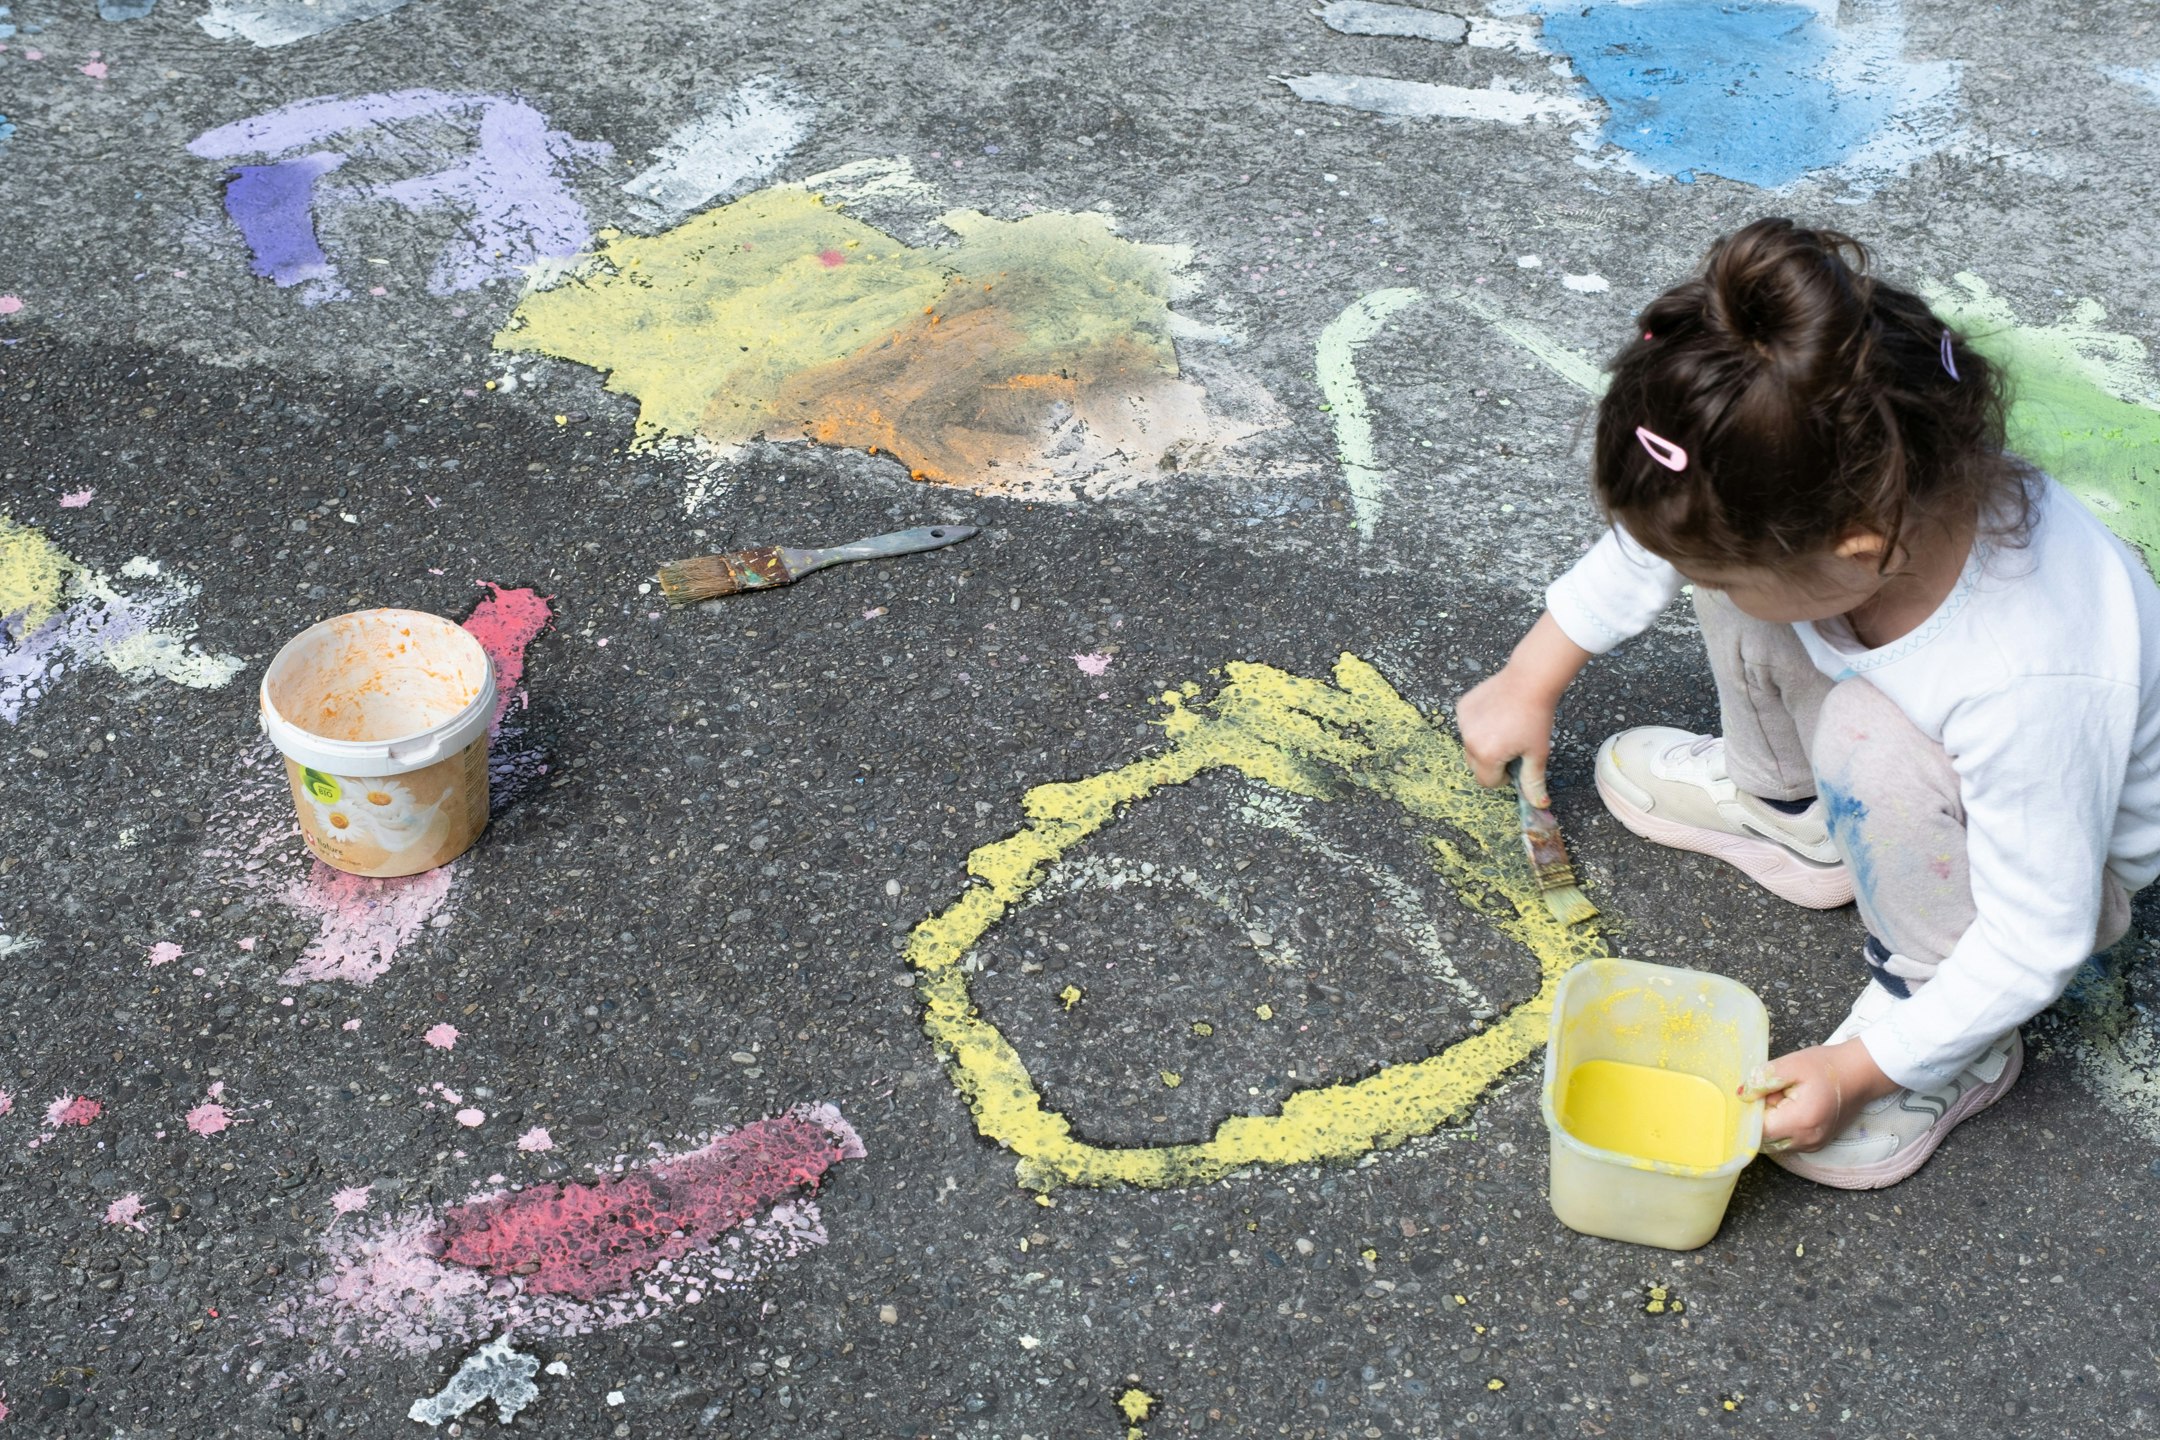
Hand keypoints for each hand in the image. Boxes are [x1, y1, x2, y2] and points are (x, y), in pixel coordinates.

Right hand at [1457, 668, 1558, 797]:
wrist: (1530, 680)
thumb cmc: (1536, 717)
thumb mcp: (1538, 753)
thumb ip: (1534, 781)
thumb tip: (1539, 805)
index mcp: (1487, 755)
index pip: (1487, 782)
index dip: (1504, 778)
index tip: (1516, 764)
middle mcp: (1469, 741)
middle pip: (1476, 766)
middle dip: (1493, 763)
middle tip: (1513, 747)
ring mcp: (1463, 723)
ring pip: (1471, 746)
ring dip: (1485, 744)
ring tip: (1507, 727)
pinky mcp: (1462, 707)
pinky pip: (1468, 727)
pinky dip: (1480, 726)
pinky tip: (1498, 714)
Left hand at [1744, 1038, 1897, 1152]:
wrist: (1859, 1073)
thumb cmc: (1827, 1067)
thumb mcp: (1791, 1065)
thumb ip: (1763, 1080)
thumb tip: (1742, 1095)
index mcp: (1800, 1122)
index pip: (1758, 1131)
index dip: (1749, 1114)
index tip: (1751, 1097)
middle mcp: (1807, 1140)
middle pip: (1764, 1140)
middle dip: (1761, 1119)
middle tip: (1773, 1095)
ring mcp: (1813, 1145)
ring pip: (1775, 1142)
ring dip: (1772, 1124)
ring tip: (1785, 1099)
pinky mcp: (1817, 1144)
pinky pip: (1788, 1141)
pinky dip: (1783, 1127)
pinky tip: (1793, 1107)